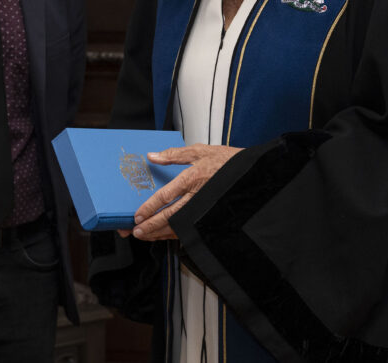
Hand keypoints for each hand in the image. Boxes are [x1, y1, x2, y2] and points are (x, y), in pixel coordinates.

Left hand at [124, 144, 241, 241]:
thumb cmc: (226, 160)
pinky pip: (189, 228)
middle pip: (169, 215)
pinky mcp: (208, 215)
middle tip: (136, 231)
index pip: (165, 196)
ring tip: (145, 236)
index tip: (138, 215)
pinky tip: (163, 235)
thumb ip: (174, 155)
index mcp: (192, 179)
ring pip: (178, 225)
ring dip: (160, 233)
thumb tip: (152, 156)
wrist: (251, 172)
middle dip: (151, 225)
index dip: (150, 207)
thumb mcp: (200, 151)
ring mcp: (203, 208)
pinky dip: (174, 234)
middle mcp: (196, 197)